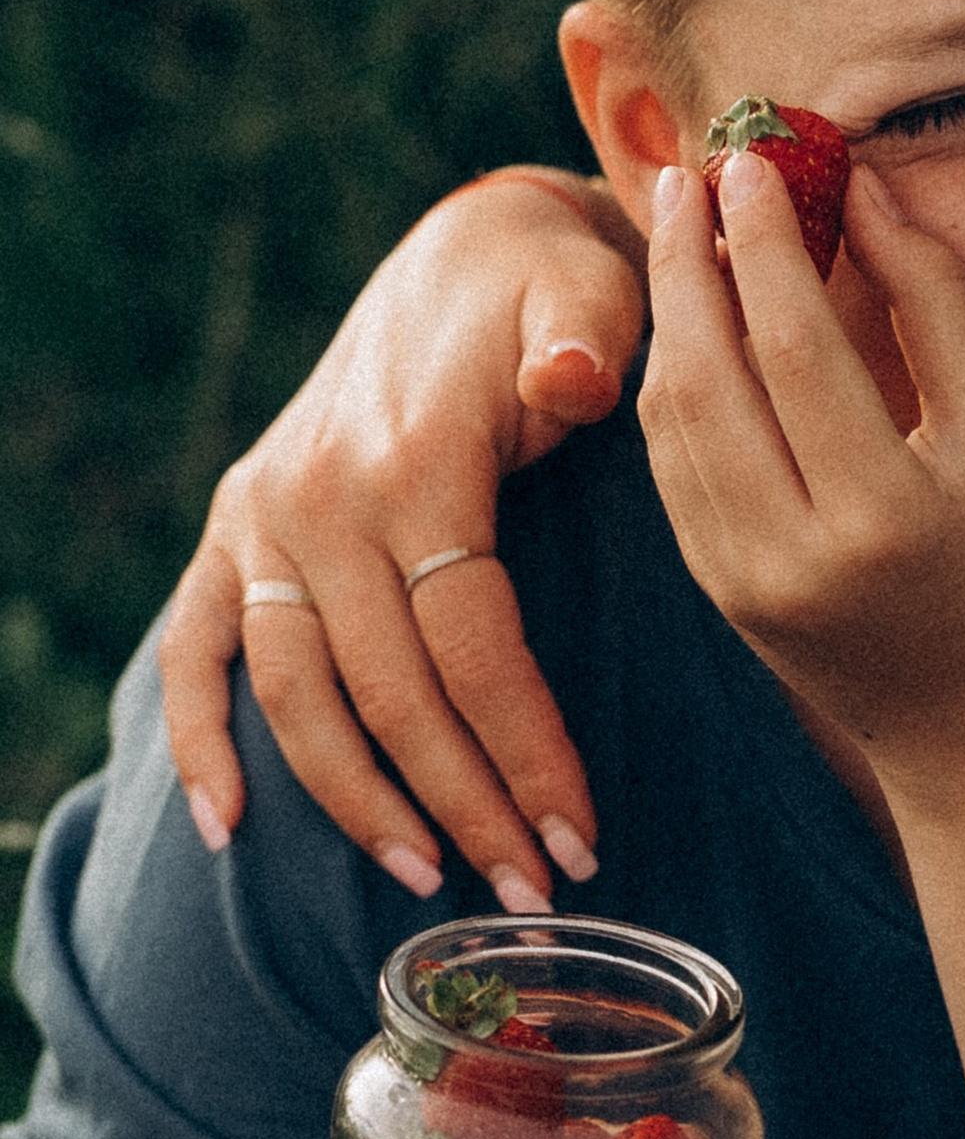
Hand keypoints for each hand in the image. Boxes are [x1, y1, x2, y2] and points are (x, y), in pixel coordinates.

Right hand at [159, 174, 644, 907]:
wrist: (472, 249)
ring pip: (297, 695)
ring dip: (357, 800)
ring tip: (430, 878)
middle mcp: (321, 497)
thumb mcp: (594, 293)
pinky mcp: (238, 524)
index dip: (525, 748)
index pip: (471, 644)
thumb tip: (575, 384)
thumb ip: (592, 341)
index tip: (580, 835)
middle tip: (532, 890)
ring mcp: (268, 515)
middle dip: (464, 802)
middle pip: (389, 692)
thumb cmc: (557, 290)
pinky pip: (197, 648)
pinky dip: (198, 738)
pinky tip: (228, 827)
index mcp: (415, 458)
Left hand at [642, 153, 964, 803]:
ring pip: (671, 419)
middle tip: (691, 171)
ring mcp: (738, 581)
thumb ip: (936, 307)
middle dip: (687, 259)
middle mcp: (791, 555)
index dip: (764, 242)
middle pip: (707, 375)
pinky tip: (693, 317)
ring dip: (668, 312)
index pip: (794, 347)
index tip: (752, 158)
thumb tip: (865, 190)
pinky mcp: (714, 590)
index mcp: (881, 514)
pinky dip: (674, 378)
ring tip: (685, 226)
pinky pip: (673, 462)